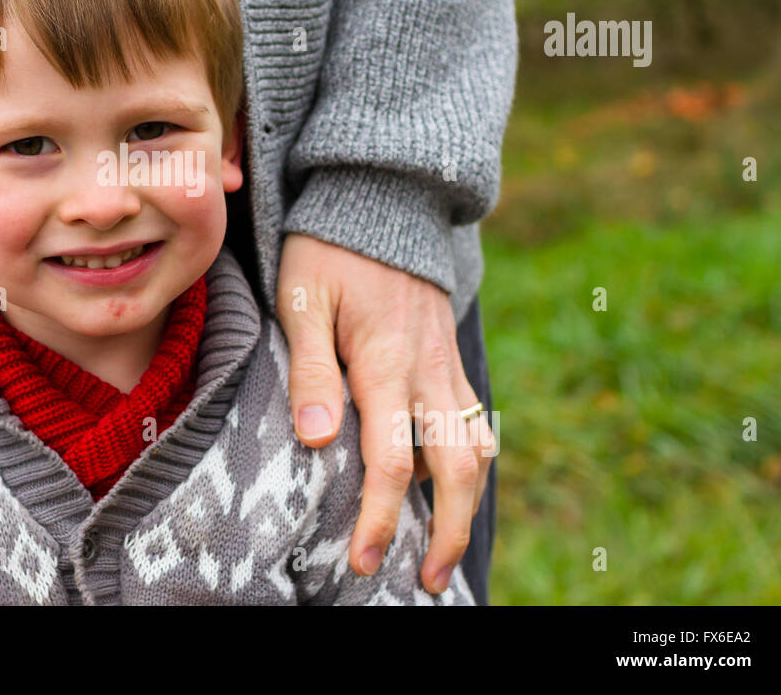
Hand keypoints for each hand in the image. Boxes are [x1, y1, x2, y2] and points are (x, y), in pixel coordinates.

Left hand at [275, 233, 493, 593]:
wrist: (380, 200)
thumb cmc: (328, 250)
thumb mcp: (303, 300)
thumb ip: (310, 370)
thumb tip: (315, 439)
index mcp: (387, 363)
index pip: (389, 462)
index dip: (377, 519)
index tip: (362, 561)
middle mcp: (428, 371)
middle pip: (457, 470)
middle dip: (446, 532)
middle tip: (428, 581)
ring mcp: (446, 365)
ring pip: (477, 449)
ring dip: (466, 505)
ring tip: (442, 550)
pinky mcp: (450, 358)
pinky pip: (474, 420)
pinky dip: (470, 464)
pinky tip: (448, 489)